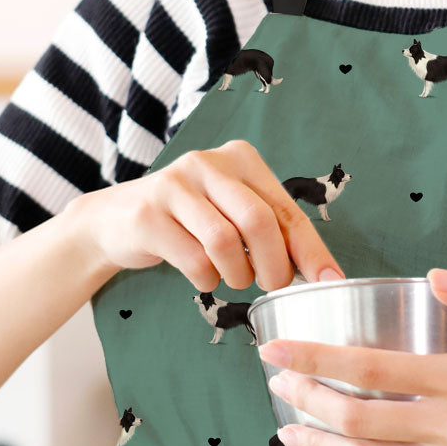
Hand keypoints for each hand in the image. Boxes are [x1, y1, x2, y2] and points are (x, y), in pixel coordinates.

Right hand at [65, 139, 345, 292]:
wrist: (116, 220)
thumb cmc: (190, 221)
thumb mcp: (233, 212)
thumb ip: (273, 229)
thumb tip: (323, 272)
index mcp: (240, 159)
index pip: (286, 209)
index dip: (311, 250)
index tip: (330, 281)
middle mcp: (208, 163)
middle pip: (259, 222)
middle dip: (275, 266)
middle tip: (273, 287)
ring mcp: (174, 185)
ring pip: (225, 242)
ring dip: (238, 275)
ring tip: (236, 280)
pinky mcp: (148, 214)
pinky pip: (194, 259)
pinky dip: (207, 279)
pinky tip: (204, 276)